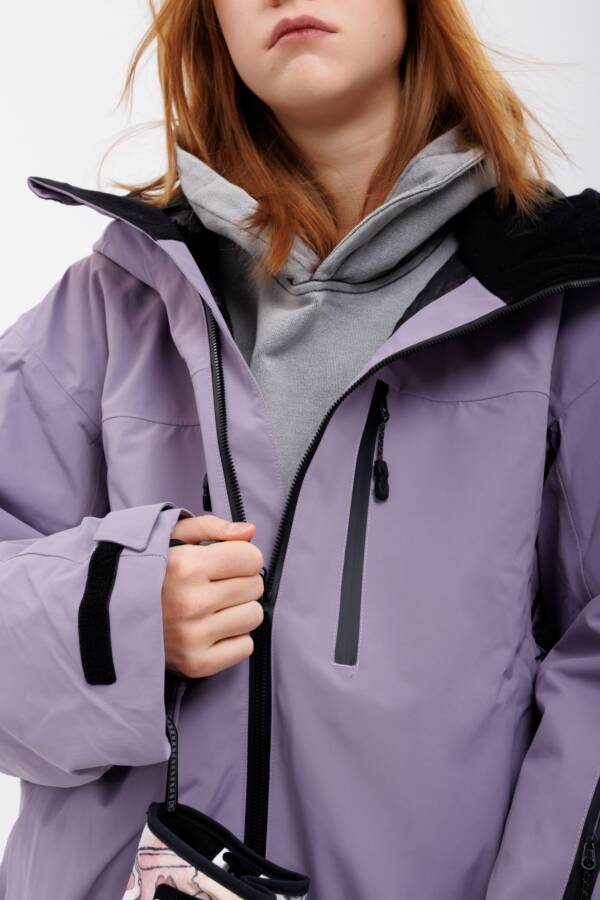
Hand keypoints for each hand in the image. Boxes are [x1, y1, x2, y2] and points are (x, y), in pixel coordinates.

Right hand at [162, 514, 264, 677]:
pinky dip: (233, 638)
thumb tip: (249, 531)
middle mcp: (191, 602)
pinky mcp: (195, 664)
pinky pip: (245, 647)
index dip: (242, 556)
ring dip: (239, 610)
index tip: (225, 561)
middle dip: (241, 581)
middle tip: (215, 585)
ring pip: (254, 616)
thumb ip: (211, 526)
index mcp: (186, 566)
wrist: (108, 615)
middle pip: (255, 586)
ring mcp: (192, 637)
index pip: (252, 558)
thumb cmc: (149, 571)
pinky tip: (211, 629)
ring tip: (212, 607)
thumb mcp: (171, 536)